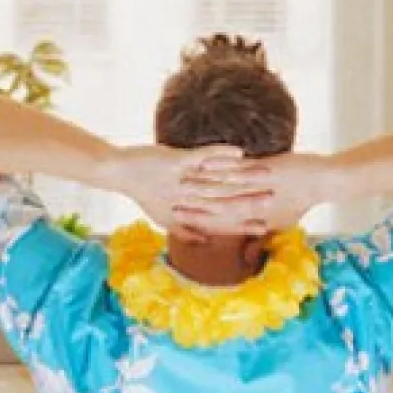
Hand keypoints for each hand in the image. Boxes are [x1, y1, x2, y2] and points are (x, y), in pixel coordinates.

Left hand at [107, 144, 271, 240]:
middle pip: (224, 200)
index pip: (220, 220)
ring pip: (218, 179)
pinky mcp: (175, 161)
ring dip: (244, 177)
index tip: (265, 226)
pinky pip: (201, 157)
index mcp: (187, 212)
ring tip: (267, 173)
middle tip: (274, 200)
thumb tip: (206, 241)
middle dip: (250, 200)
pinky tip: (239, 152)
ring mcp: (182, 180)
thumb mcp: (163, 216)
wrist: (118, 173)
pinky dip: (220, 155)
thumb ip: (185, 230)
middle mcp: (188, 198)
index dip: (242, 224)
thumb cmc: (143, 193)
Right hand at [182, 152, 332, 235]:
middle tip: (171, 204)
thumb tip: (250, 237)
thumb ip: (263, 229)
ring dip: (202, 187)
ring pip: (226, 189)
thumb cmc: (302, 200)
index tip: (179, 219)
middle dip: (194, 206)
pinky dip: (222, 167)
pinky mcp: (266, 170)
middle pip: (218, 207)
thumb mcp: (281, 219)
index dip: (200, 221)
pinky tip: (205, 163)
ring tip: (179, 183)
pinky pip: (241, 170)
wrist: (326, 183)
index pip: (222, 222)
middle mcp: (254, 206)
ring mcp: (259, 188)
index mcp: (255, 218)